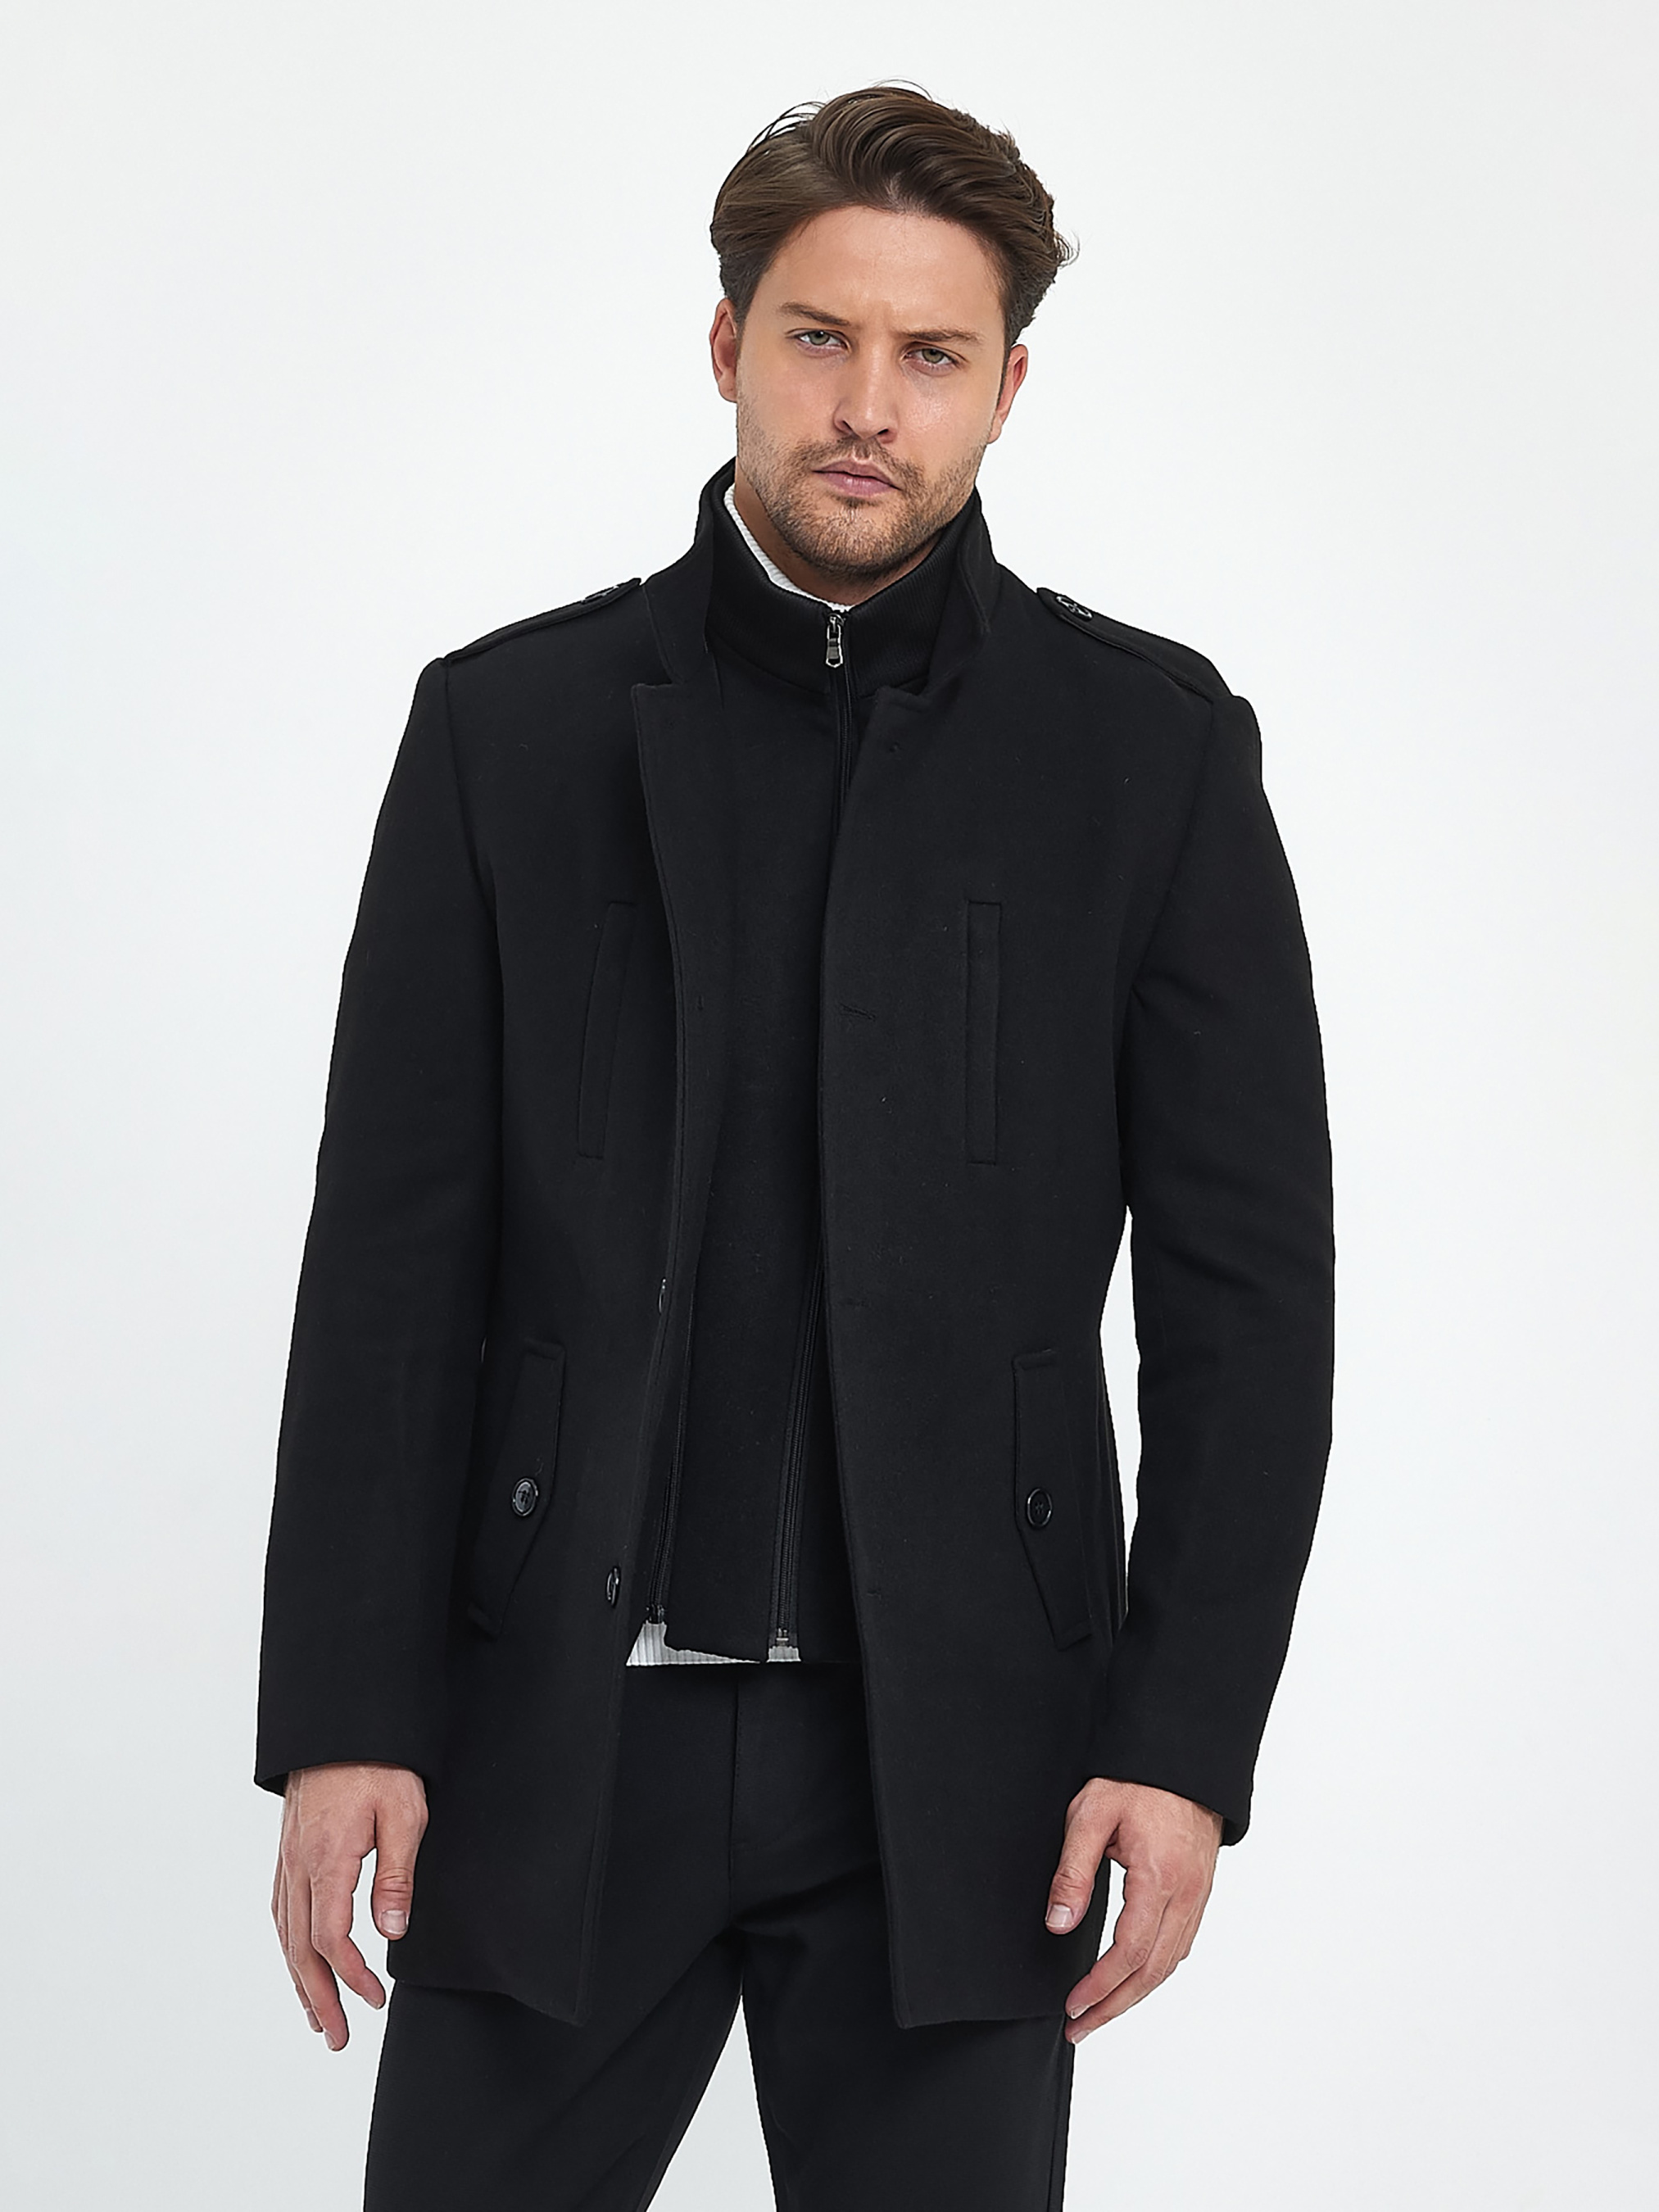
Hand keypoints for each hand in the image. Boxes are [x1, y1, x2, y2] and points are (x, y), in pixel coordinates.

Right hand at [272, 1762, 427, 2050]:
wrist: (343, 1720)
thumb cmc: (380, 1764)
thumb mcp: (404, 1815)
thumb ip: (397, 1876)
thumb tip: (391, 1933)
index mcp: (327, 1860)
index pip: (332, 1938)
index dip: (352, 1977)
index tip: (375, 2000)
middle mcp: (297, 1865)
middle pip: (300, 1949)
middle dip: (319, 1998)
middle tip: (338, 2038)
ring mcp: (287, 1858)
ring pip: (284, 1933)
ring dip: (299, 1980)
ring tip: (315, 2015)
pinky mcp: (287, 1849)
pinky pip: (280, 1909)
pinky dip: (288, 1945)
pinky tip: (297, 1959)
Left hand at [1045, 1777, 1222, 2042]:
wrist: (1182, 1757)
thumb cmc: (1135, 1780)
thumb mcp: (1090, 1815)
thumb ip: (1072, 1871)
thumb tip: (1059, 1924)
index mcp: (1159, 1879)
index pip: (1130, 1952)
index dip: (1100, 1986)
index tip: (1072, 2006)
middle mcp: (1186, 1895)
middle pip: (1153, 1971)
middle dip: (1115, 2006)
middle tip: (1080, 2027)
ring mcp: (1198, 1896)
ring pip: (1170, 1963)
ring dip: (1135, 1995)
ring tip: (1100, 2012)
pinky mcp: (1200, 1891)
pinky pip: (1180, 1945)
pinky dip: (1155, 1971)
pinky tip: (1133, 1978)